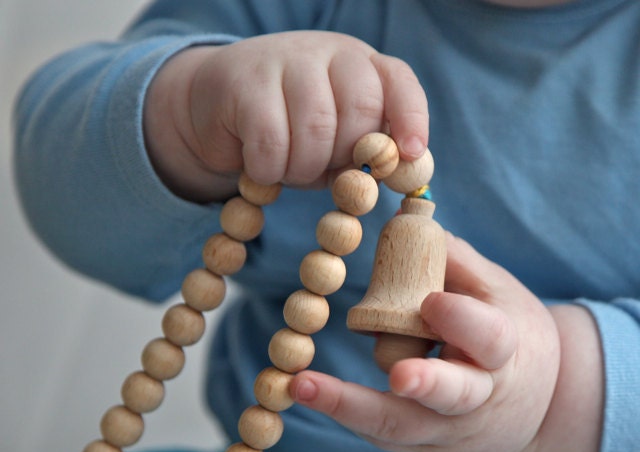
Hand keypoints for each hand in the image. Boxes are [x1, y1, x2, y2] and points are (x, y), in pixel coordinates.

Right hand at [143, 31, 428, 201]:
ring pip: (316, 128)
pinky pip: (271, 142)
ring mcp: (285, 59)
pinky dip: (269, 170)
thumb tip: (395, 171)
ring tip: (286, 168)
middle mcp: (327, 53)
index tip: (410, 154)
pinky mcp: (244, 81)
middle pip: (360, 110)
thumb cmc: (288, 132)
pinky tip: (260, 167)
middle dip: (342, 156)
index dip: (410, 119)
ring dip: (302, 168)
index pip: (398, 82)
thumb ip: (362, 153)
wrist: (217, 110)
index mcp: (359, 66)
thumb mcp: (333, 143)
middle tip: (319, 170)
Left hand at [290, 233, 603, 451]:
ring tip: (303, 386)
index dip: (462, 322)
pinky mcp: (423, 449)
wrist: (536, 411)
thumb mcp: (499, 296)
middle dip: (425, 384)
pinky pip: (383, 433)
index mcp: (504, 353)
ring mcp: (450, 431)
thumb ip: (456, 262)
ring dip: (351, 407)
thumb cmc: (510, 339)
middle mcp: (479, 399)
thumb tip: (409, 221)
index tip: (432, 302)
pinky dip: (348, 411)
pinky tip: (313, 391)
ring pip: (402, 424)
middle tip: (397, 375)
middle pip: (452, 395)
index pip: (488, 338)